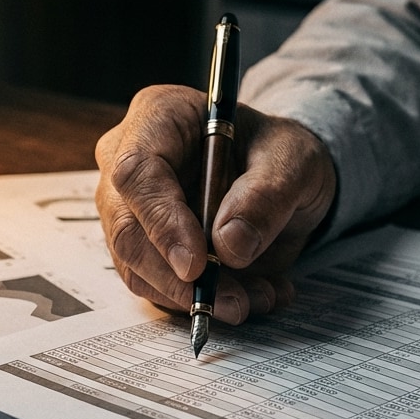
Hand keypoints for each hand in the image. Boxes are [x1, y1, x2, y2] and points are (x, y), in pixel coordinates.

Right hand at [95, 84, 336, 322]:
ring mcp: (130, 209)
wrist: (283, 179)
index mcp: (159, 117)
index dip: (161, 222)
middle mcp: (130, 162)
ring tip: (256, 297)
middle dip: (176, 276)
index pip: (136, 172)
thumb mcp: (294, 161)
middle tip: (232, 301)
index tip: (197, 264)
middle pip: (126, 228)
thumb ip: (266, 194)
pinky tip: (250, 295)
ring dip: (193, 296)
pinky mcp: (144, 248)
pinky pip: (157, 287)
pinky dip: (201, 301)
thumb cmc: (279, 154)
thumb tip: (229, 245)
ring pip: (137, 267)